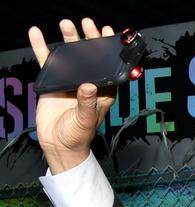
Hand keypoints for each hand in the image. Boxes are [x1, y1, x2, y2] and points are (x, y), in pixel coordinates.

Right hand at [30, 19, 116, 173]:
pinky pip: (48, 62)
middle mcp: (88, 83)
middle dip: (89, 39)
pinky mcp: (53, 82)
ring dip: (68, 40)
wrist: (58, 144)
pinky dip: (42, 48)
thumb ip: (88, 103)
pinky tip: (37, 35)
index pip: (108, 67)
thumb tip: (88, 86)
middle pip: (89, 57)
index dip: (109, 51)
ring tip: (67, 24)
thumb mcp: (85, 120)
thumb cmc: (78, 135)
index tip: (109, 34)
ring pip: (70, 56)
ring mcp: (70, 81)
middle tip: (87, 24)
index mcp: (102, 92)